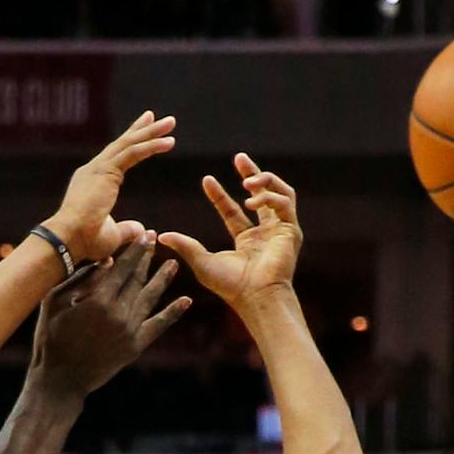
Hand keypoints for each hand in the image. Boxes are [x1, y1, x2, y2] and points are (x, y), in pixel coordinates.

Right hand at [28, 236, 190, 400]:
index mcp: (99, 301)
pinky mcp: (135, 347)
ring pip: (150, 298)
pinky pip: (158, 326)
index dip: (135, 250)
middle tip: (155, 240)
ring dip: (162, 280)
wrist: (60, 381)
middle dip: (146, 259)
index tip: (144, 235)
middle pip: (137, 279)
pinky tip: (186, 301)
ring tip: (173, 264)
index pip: (122, 268)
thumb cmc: (50, 338)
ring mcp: (130, 331)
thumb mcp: (54, 304)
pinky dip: (173, 313)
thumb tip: (107, 261)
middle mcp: (119, 314)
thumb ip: (80, 280)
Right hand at [47, 110, 178, 261]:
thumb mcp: (111, 235)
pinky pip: (133, 153)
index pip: (114, 157)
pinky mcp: (106, 172)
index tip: (143, 132)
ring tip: (171, 122)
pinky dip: (151, 145)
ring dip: (151, 132)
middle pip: (121, 144)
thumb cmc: (84, 242)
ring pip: (128, 144)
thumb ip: (126, 229)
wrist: (67, 239)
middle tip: (156, 116)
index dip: (130, 144)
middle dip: (140, 129)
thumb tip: (140, 228)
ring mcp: (97, 169)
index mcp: (91, 182)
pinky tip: (169, 141)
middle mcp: (92, 171)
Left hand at [160, 153, 303, 313]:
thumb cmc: (231, 286)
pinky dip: (270, 195)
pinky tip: (252, 199)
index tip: (206, 179)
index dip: (220, 194)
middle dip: (252, 173)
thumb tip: (161, 235)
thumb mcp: (203, 262)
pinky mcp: (292, 229)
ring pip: (279, 193)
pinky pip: (286, 202)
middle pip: (261, 195)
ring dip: (264, 182)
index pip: (233, 211)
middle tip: (239, 157)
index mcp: (247, 241)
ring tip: (247, 181)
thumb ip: (185, 246)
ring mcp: (281, 230)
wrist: (255, 296)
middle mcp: (265, 233)